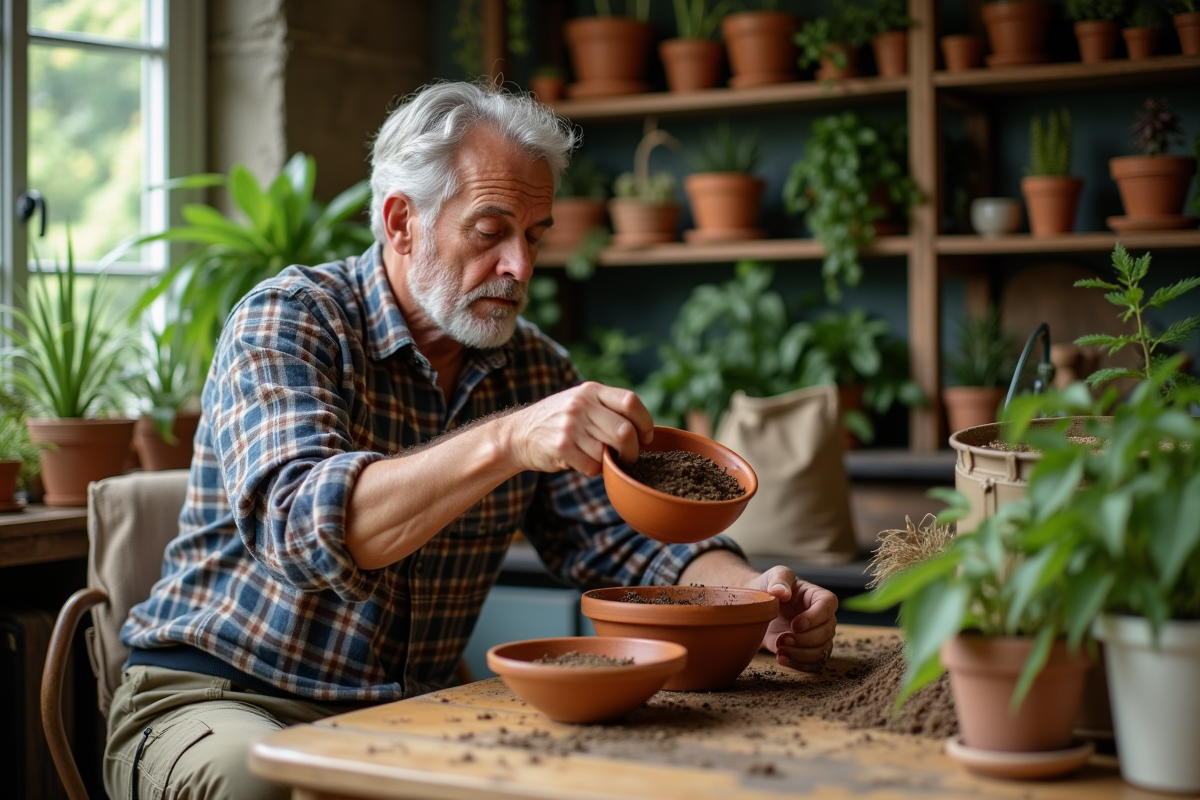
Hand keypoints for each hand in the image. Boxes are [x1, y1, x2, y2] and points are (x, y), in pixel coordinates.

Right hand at [503, 382, 653, 476]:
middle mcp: (581, 405)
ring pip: (609, 452)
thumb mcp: (580, 401)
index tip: (646, 436)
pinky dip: (593, 470)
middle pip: (625, 431)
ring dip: (610, 462)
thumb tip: (643, 429)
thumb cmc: (558, 420)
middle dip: (633, 450)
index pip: (630, 401)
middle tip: (630, 457)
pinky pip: (592, 466)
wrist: (518, 434)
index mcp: (591, 391)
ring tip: (600, 458)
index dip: (645, 422)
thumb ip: (607, 407)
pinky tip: (583, 462)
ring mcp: (571, 426)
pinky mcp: (562, 447)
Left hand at [748, 566, 838, 672]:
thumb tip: (782, 592)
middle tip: (782, 639)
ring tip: (779, 649)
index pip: (828, 605)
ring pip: (822, 651)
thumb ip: (779, 579)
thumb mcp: (773, 577)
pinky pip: (814, 664)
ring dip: (800, 654)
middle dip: (804, 640)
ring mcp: (818, 635)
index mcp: (817, 596)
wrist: (759, 607)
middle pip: (827, 632)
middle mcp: (823, 617)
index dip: (814, 618)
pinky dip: (798, 665)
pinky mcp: (809, 650)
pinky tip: (781, 658)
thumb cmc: (769, 588)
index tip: (794, 625)